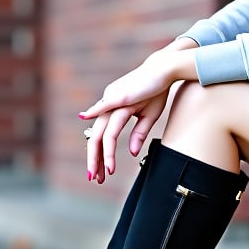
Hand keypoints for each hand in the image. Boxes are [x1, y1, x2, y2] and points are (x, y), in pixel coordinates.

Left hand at [80, 41, 197, 181]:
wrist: (165, 68)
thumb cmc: (157, 89)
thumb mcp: (149, 116)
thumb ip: (139, 133)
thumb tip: (133, 153)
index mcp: (113, 109)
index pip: (104, 137)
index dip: (101, 156)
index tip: (103, 173)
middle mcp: (108, 105)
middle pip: (98, 137)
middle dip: (96, 160)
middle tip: (95, 179)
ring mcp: (111, 99)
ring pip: (103, 131)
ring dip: (103, 153)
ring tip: (105, 171)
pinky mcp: (119, 95)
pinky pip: (106, 111)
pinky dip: (94, 116)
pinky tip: (84, 120)